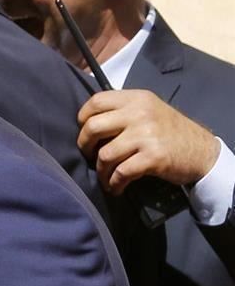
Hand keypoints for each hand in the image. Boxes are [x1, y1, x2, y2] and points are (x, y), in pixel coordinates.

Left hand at [77, 89, 219, 194]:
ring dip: (101, 171)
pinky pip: (121, 172)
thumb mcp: (148, 110)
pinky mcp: (153, 157)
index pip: (96, 101)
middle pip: (93, 127)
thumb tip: (88, 124)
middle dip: (85, 146)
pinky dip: (114, 183)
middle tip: (90, 156)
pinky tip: (115, 187)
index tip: (85, 132)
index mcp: (136, 98)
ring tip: (105, 177)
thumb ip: (122, 111)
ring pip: (105, 154)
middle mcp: (139, 113)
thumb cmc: (170, 131)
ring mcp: (146, 135)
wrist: (202, 151)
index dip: (83, 118)